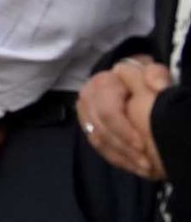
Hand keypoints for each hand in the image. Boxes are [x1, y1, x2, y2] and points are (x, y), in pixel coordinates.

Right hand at [82, 60, 168, 180]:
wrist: (132, 84)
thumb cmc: (142, 79)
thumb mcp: (152, 72)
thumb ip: (155, 74)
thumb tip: (155, 85)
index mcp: (102, 83)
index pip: (106, 112)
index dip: (123, 131)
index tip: (142, 145)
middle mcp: (87, 98)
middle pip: (99, 129)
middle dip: (123, 148)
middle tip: (146, 163)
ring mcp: (85, 113)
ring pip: (98, 139)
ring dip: (121, 156)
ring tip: (143, 167)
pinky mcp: (88, 126)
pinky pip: (98, 146)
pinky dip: (117, 158)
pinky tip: (134, 166)